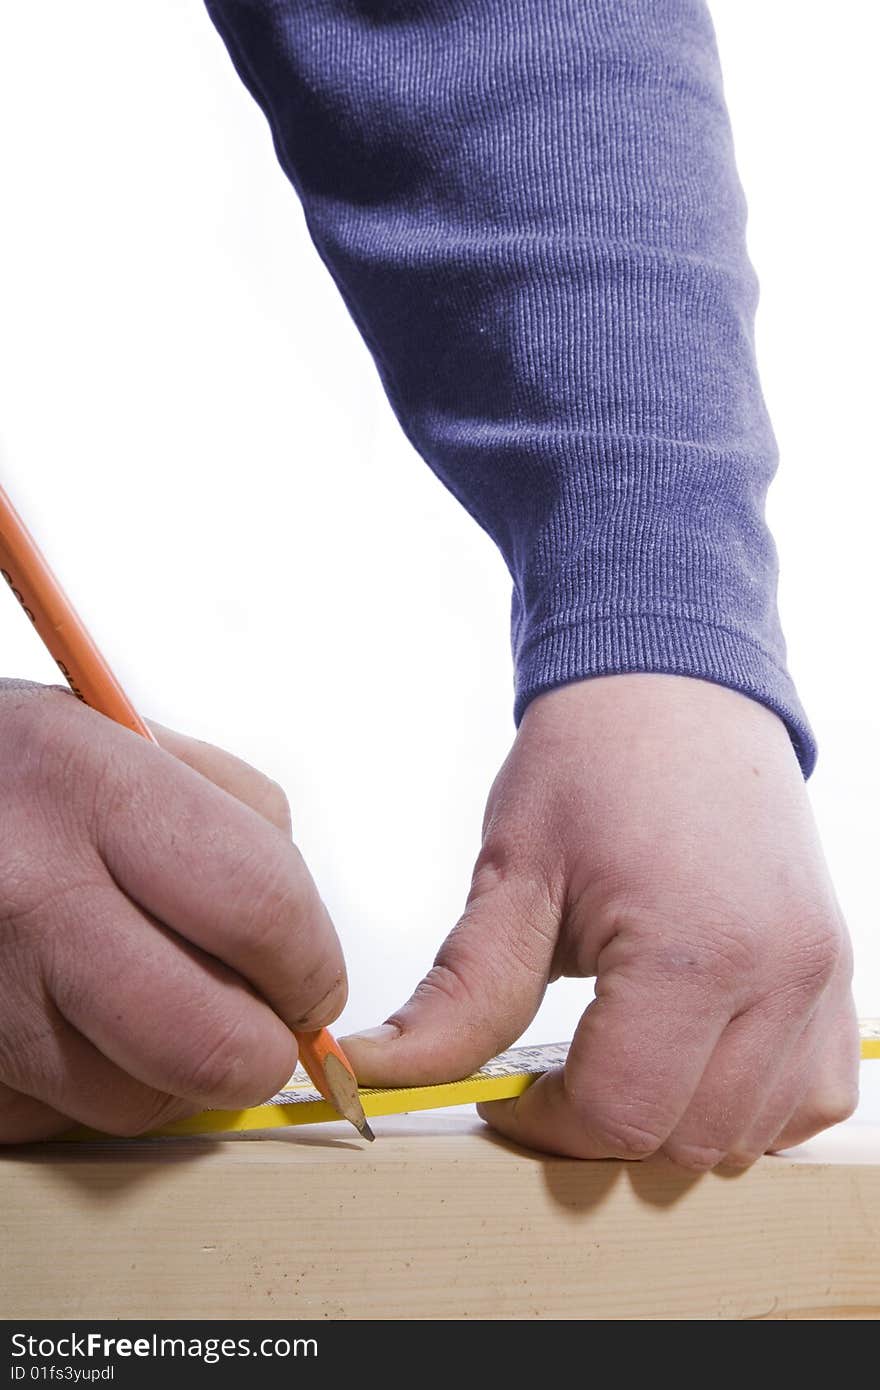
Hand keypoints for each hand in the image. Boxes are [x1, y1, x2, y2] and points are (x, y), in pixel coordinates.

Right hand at [0, 680, 344, 1141]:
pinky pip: (59, 1118)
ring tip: (150, 1003)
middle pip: (212, 1044)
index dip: (313, 964)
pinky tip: (77, 1019)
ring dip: (173, 1072)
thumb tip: (300, 937)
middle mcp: (31, 896)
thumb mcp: (127, 735)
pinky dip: (89, 1085)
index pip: (262, 912)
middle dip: (261, 1048)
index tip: (312, 978)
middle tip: (259, 1019)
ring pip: (138, 1103)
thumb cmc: (18, 772)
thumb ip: (238, 817)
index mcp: (95, 793)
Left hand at [342, 675, 858, 1167]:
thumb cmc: (593, 762)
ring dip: (675, 1119)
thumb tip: (379, 1069)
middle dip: (603, 1127)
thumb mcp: (514, 876)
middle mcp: (779, 975)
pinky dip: (751, 1101)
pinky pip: (812, 1096)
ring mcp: (821, 977)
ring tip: (621, 1053)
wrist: (671, 689)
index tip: (509, 1097)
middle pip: (685, 1139)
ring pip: (750, 1135)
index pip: (618, 1116)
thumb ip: (459, 996)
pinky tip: (695, 1053)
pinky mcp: (837, 973)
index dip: (545, 1126)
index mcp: (693, 952)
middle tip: (555, 1073)